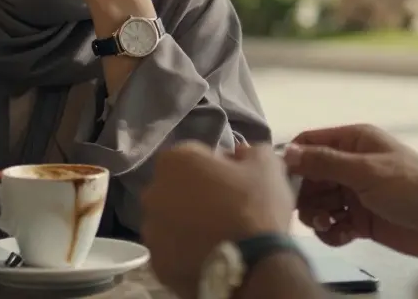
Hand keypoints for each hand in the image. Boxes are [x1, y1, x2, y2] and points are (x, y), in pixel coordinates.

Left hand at [141, 142, 295, 298]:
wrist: (251, 267)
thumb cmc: (255, 207)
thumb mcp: (267, 165)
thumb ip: (251, 150)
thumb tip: (240, 154)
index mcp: (174, 161)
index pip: (196, 154)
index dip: (218, 166)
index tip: (236, 181)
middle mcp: (152, 192)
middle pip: (178, 186)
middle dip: (197, 192)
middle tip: (227, 207)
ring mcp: (150, 230)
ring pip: (172, 219)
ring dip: (189, 221)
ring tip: (218, 233)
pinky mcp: (156, 262)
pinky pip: (172, 248)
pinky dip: (186, 249)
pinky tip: (209, 252)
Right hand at [285, 124, 417, 258]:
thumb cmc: (417, 188)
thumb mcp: (367, 172)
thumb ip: (326, 162)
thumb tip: (289, 152)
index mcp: (355, 142)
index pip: (311, 143)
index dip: (294, 160)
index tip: (281, 180)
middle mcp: (353, 165)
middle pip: (311, 177)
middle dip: (306, 195)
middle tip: (309, 211)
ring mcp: (357, 193)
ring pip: (320, 202)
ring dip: (317, 216)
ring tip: (327, 224)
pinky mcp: (363, 219)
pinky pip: (334, 224)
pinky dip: (332, 231)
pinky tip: (342, 234)